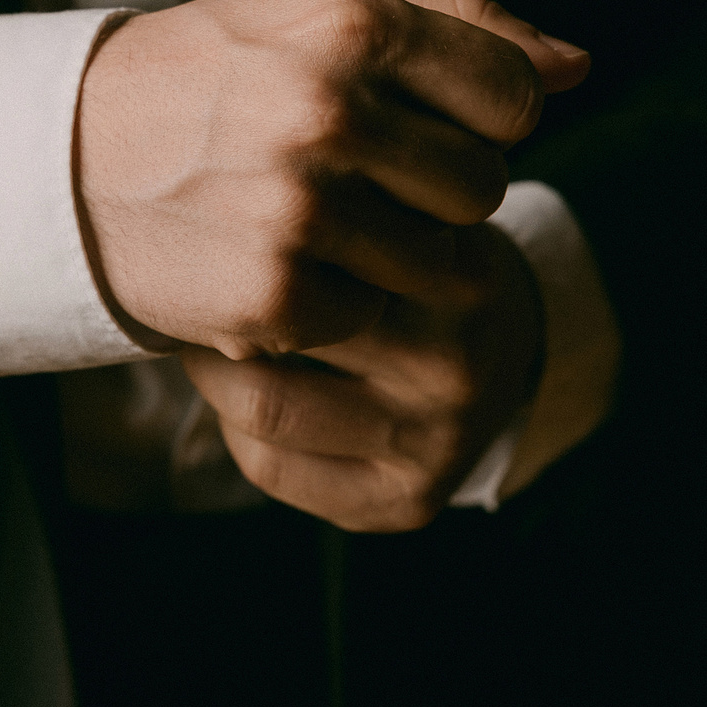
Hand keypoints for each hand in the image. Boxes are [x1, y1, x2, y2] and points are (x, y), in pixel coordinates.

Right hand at [74, 0, 587, 359]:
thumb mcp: (317, 16)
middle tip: (362, 180)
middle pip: (483, 184)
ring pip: (442, 261)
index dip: (482, 119)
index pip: (511, 95)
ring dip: (397, 256)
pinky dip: (340, 304)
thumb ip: (456, 28)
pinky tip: (282, 265)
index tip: (426, 124)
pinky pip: (375, 314)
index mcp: (349, 24)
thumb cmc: (212, 79)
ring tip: (323, 223)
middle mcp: (328, 112)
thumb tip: (579, 69)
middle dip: (437, 191)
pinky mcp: (278, 295)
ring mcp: (302, 210)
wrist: (64, 164)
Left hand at [181, 219, 543, 530]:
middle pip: (281, 327)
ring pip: (265, 408)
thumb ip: (333, 206)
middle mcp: (454, 361)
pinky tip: (245, 405)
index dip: (242, 243)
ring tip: (214, 346)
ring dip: (215, 375)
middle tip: (193, 290)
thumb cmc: (424, 268)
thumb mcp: (403, 213)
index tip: (216, 234)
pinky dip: (236, 433)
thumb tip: (214, 215)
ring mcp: (436, 440)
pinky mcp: (409, 500)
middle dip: (219, 310)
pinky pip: (274, 468)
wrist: (513, 350)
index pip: (309, 250)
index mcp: (456, 273)